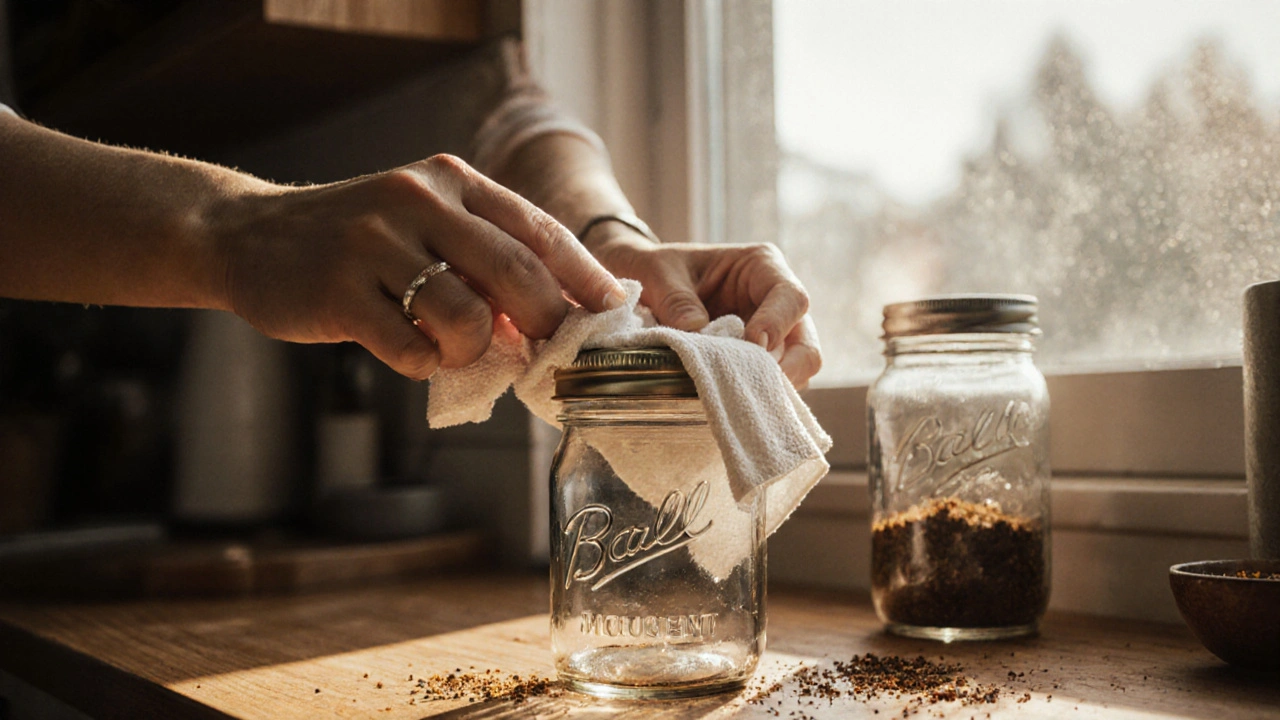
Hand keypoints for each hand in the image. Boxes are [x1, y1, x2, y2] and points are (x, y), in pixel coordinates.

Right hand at [213, 154, 625, 379]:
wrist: (249, 237)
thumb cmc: (361, 244)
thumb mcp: (425, 226)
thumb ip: (484, 261)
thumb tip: (558, 319)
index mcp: (451, 182)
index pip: (539, 230)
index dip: (584, 278)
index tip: (614, 314)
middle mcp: (417, 200)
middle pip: (517, 273)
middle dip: (547, 323)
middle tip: (547, 353)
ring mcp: (374, 243)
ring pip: (468, 319)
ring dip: (473, 351)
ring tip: (450, 348)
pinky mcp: (337, 293)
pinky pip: (412, 350)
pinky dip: (424, 365)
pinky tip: (406, 350)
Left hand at [592, 228, 821, 389]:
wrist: (644, 279)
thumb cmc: (658, 267)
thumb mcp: (658, 273)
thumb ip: (675, 299)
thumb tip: (696, 330)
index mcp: (761, 267)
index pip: (791, 297)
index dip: (777, 324)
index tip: (752, 345)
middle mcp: (775, 301)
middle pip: (806, 343)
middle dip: (789, 369)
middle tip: (755, 388)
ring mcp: (771, 334)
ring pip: (795, 370)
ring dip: (769, 387)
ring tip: (736, 395)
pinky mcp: (757, 360)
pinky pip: (770, 384)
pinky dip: (755, 395)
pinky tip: (730, 399)